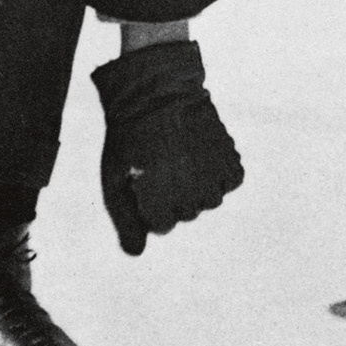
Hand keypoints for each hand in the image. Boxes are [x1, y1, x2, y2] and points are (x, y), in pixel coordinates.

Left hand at [90, 39, 242, 254]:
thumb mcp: (115, 178)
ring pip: (209, 200)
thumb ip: (124, 219)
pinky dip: (218, 170)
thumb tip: (136, 253)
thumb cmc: (129, 137)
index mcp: (157, 202)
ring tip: (180, 155)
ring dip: (196, 184)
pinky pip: (230, 181)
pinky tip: (200, 150)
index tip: (142, 177)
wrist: (156, 92)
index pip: (161, 226)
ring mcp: (212, 179)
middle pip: (186, 214)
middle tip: (161, 161)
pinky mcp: (230, 161)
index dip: (149, 202)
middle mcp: (188, 196)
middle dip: (172, 194)